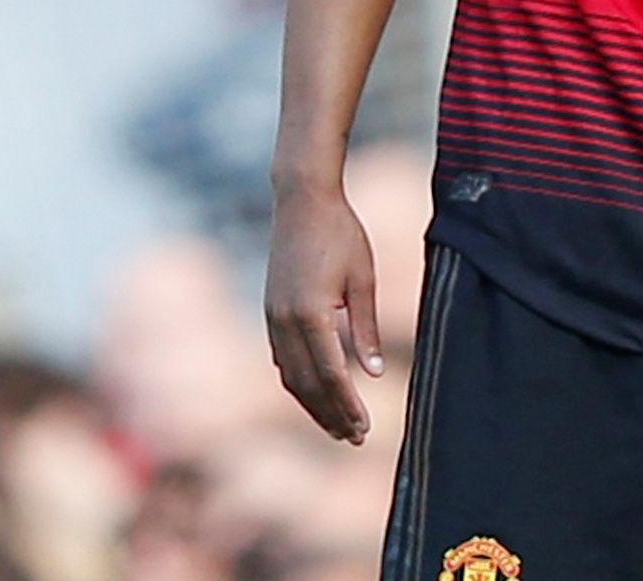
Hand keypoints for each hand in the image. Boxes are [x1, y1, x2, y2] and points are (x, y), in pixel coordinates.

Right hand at [263, 183, 386, 443]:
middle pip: (307, 383)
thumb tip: (372, 373)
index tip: (364, 429)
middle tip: (353, 438)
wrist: (301, 202)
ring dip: (312, 404)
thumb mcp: (363, 278)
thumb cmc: (341, 234)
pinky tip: (314, 392)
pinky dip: (298, 381)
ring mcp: (272, 319)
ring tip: (336, 425)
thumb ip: (366, 327)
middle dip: (330, 414)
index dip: (347, 406)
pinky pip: (281, 359)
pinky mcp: (269, 312)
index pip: (331, 375)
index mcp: (311, 314)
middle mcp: (284, 322)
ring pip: (289, 376)